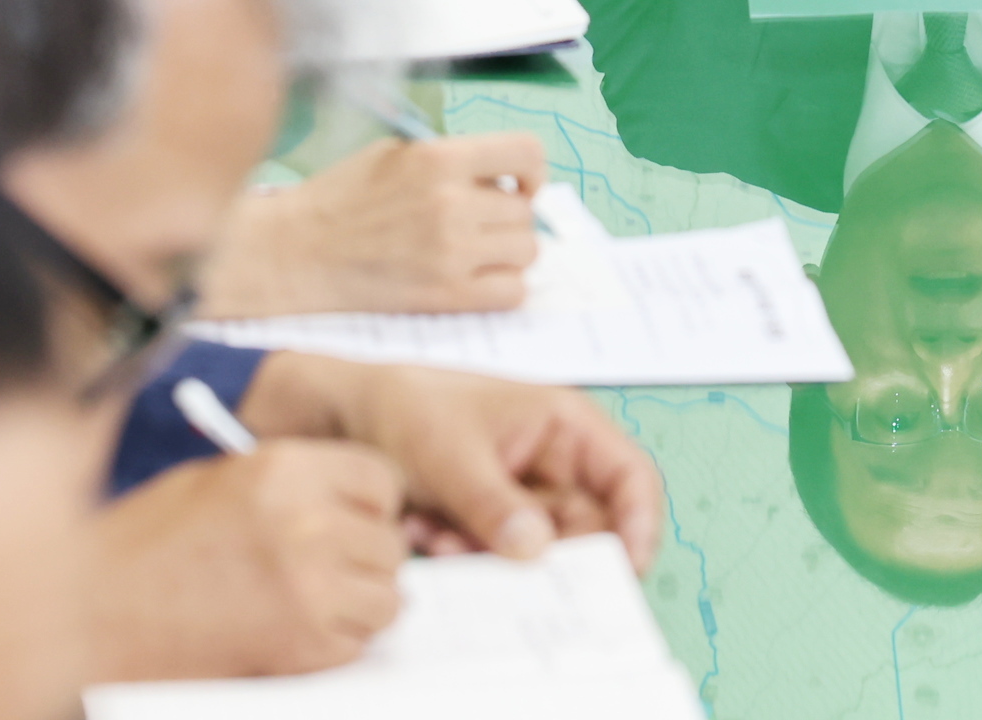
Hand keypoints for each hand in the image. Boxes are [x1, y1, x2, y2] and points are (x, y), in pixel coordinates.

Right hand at [92, 438, 405, 676]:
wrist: (93, 614)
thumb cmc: (145, 545)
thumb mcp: (220, 481)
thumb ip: (293, 482)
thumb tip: (351, 499)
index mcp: (283, 470)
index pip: (381, 479)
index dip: (373, 504)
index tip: (359, 519)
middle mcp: (305, 522)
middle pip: (389, 541)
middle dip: (368, 557)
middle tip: (333, 569)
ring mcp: (307, 586)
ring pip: (388, 595)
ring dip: (362, 602)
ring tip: (317, 603)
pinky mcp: (300, 644)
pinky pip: (360, 642)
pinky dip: (340, 643)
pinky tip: (297, 632)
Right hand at [196, 136, 544, 317]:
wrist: (295, 254)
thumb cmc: (338, 200)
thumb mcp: (393, 154)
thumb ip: (449, 158)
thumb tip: (499, 174)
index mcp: (438, 158)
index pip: (525, 152)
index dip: (531, 169)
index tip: (519, 184)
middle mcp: (451, 203)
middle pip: (525, 211)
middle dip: (506, 216)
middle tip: (476, 224)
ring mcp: (451, 254)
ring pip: (526, 251)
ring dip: (506, 252)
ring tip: (472, 252)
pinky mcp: (445, 297)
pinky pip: (513, 293)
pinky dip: (502, 287)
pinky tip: (472, 280)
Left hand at [246, 355, 666, 569]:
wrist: (342, 418)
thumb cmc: (404, 410)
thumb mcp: (449, 455)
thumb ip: (494, 504)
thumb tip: (539, 552)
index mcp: (564, 427)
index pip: (630, 478)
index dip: (639, 524)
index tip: (625, 570)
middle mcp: (554, 466)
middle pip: (589, 530)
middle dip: (546, 555)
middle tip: (498, 565)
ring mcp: (522, 499)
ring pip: (540, 554)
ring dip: (494, 557)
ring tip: (439, 534)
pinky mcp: (490, 526)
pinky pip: (500, 562)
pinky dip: (466, 557)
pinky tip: (423, 531)